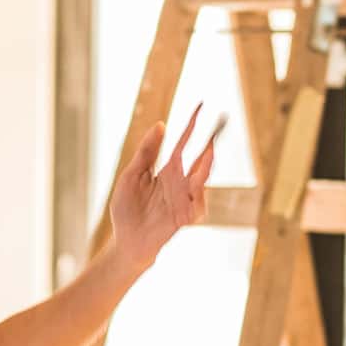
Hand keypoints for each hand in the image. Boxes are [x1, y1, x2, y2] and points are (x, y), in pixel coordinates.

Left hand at [107, 105, 219, 271]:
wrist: (125, 240)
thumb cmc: (126, 209)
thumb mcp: (132, 175)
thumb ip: (146, 152)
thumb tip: (160, 124)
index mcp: (168, 169)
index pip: (184, 142)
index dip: (192, 125)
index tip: (201, 106)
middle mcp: (180, 181)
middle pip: (200, 157)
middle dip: (211, 141)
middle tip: (220, 122)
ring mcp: (185, 199)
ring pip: (202, 178)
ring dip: (206, 165)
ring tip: (209, 150)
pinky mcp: (185, 217)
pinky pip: (198, 205)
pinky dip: (197, 197)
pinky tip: (195, 189)